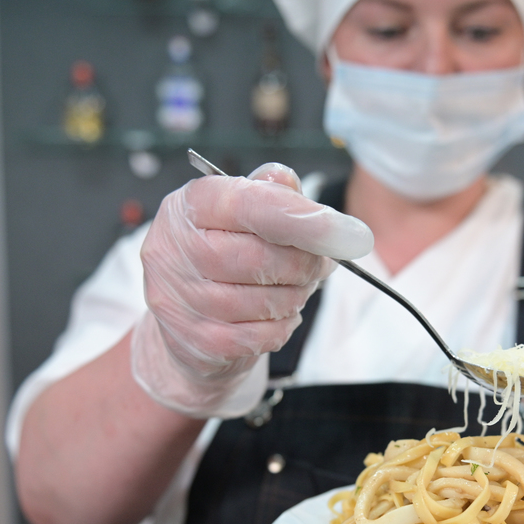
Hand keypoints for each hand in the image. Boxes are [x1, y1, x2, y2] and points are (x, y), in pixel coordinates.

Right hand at [131, 163, 372, 417]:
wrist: (186, 319)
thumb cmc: (224, 255)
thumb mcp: (242, 212)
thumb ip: (271, 194)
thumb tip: (289, 183)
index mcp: (191, 205)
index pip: (251, 205)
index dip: (304, 219)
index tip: (348, 232)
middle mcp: (176, 249)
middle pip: (263, 257)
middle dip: (305, 263)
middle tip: (317, 263)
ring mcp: (182, 298)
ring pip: (268, 300)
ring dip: (297, 295)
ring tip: (293, 287)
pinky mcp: (197, 340)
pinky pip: (264, 335)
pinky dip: (283, 325)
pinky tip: (276, 314)